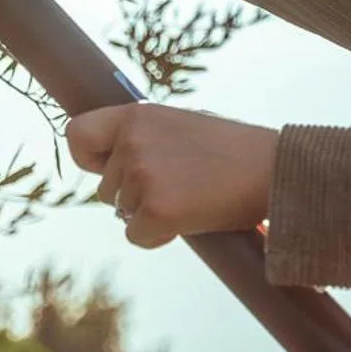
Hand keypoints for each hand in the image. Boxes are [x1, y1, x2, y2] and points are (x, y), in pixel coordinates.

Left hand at [65, 103, 278, 249]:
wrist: (273, 169)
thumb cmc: (233, 151)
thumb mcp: (180, 126)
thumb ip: (146, 138)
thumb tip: (115, 163)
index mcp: (138, 115)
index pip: (77, 134)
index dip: (89, 158)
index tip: (110, 167)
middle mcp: (133, 141)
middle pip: (105, 187)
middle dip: (134, 195)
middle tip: (179, 187)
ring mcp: (141, 175)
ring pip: (122, 212)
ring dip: (149, 213)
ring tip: (191, 197)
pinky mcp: (154, 209)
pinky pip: (137, 236)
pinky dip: (159, 236)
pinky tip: (190, 219)